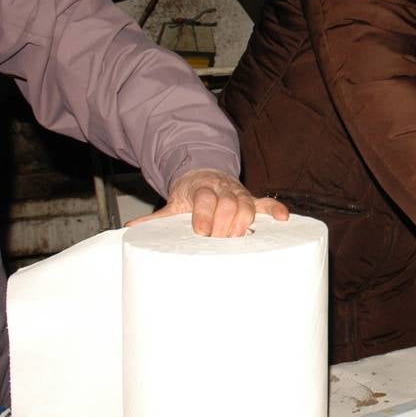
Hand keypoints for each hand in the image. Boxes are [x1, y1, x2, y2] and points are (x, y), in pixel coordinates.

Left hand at [128, 168, 289, 236]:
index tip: (201, 231)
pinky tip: (283, 220)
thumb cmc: (190, 194)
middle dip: (225, 222)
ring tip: (240, 238)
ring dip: (245, 221)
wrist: (204, 175)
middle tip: (219, 241)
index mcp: (200, 188)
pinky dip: (276, 210)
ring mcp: (239, 193)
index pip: (204, 198)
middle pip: (228, 202)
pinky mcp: (251, 200)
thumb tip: (131, 229)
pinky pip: (266, 203)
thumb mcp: (172, 204)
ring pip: (247, 203)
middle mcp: (222, 188)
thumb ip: (156, 218)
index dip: (204, 214)